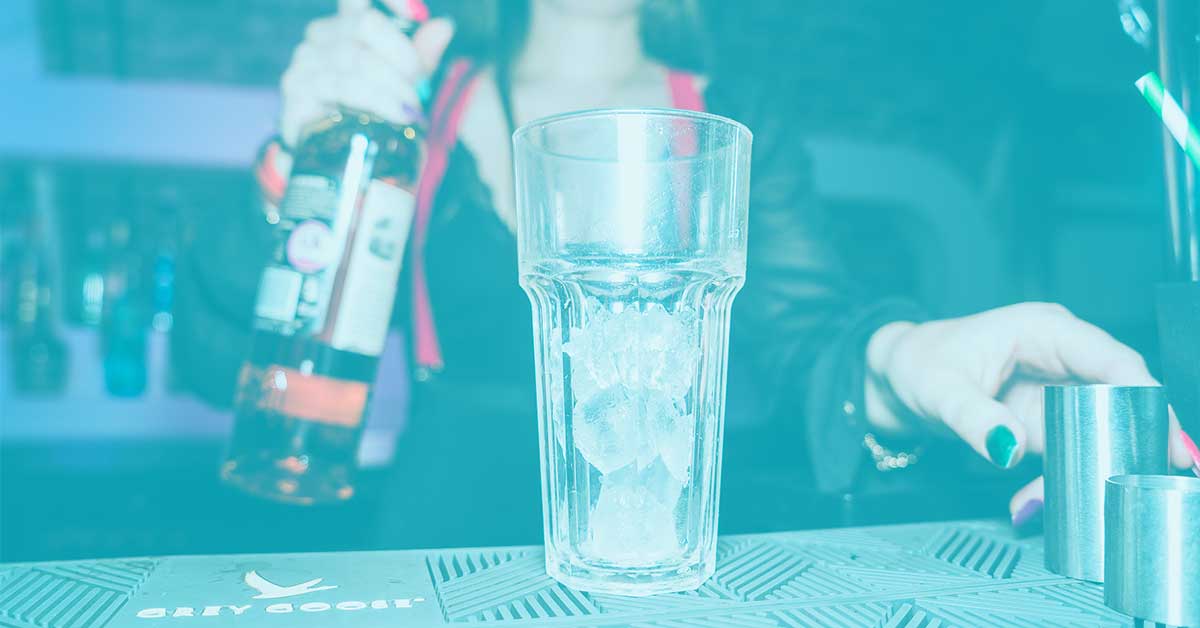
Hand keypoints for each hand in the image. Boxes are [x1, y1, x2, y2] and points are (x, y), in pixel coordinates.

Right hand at [278, 0, 453, 147]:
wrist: (340, 157)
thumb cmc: (373, 112)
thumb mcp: (404, 84)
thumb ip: (422, 55)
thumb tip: (444, 26)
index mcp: (345, 24)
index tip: (416, 15)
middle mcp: (320, 35)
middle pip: (366, 24)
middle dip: (402, 57)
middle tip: (420, 87)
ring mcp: (305, 61)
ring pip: (356, 58)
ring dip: (392, 86)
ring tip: (411, 110)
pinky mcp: (297, 89)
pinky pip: (342, 86)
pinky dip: (376, 100)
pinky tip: (394, 115)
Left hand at [863, 302, 1195, 519]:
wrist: (900, 377)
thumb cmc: (919, 363)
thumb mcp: (938, 390)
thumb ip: (974, 418)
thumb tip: (1009, 447)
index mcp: (1044, 331)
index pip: (1111, 358)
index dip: (1146, 395)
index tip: (1167, 435)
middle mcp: (1062, 356)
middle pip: (1124, 394)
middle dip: (1139, 436)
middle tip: (1154, 475)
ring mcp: (1060, 389)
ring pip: (1106, 427)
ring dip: (1099, 464)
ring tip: (1082, 495)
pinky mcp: (1051, 419)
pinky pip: (1076, 448)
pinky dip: (1065, 476)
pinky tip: (1035, 499)